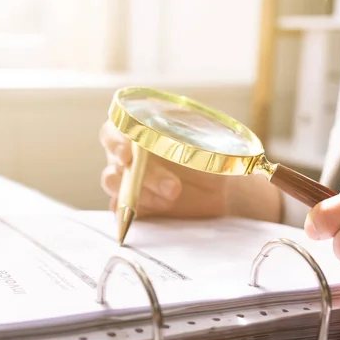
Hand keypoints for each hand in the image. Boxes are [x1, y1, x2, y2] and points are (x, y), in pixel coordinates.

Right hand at [98, 121, 282, 221]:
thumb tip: (180, 125)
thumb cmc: (211, 155)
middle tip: (173, 187)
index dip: (115, 141)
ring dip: (141, 194)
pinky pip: (120, 210)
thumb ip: (186, 127)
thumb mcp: (202, 134)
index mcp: (139, 132)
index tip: (129, 153)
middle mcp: (129, 157)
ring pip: (116, 187)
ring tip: (173, 195)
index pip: (112, 132)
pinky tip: (150, 211)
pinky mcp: (137, 206)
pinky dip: (128, 213)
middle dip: (141, 176)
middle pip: (114, 163)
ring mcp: (129, 183)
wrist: (226, 189)